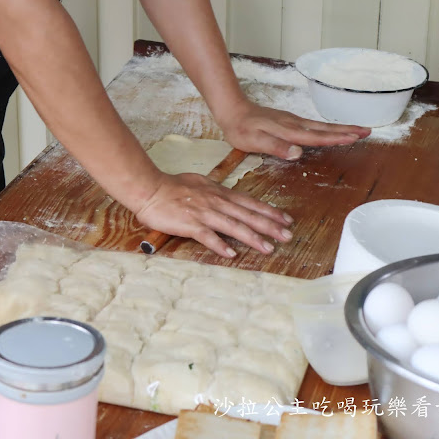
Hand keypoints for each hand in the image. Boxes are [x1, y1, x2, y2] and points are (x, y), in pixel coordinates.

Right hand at [134, 172, 293, 256]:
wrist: (150, 188)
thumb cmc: (172, 186)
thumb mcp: (200, 184)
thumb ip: (215, 192)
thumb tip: (226, 196)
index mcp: (219, 193)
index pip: (250, 203)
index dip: (269, 212)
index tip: (286, 219)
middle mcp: (216, 202)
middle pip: (248, 215)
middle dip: (270, 226)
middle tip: (288, 235)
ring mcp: (204, 213)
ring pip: (234, 226)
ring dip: (253, 238)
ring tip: (268, 248)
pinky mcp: (190, 224)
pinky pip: (208, 236)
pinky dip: (220, 245)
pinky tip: (232, 254)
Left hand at [218, 100, 370, 159]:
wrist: (232, 111)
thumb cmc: (241, 129)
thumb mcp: (254, 141)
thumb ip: (276, 147)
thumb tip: (299, 153)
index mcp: (289, 130)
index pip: (317, 136)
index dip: (337, 138)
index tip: (355, 137)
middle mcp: (294, 124)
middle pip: (325, 128)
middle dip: (347, 130)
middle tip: (368, 131)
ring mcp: (292, 121)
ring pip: (321, 126)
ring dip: (340, 128)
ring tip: (356, 131)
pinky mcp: (288, 121)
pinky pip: (313, 126)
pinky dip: (327, 129)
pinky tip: (330, 131)